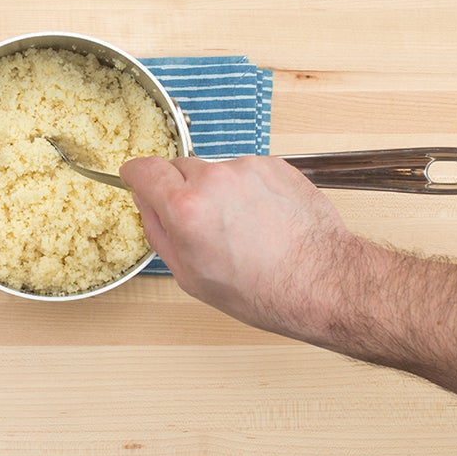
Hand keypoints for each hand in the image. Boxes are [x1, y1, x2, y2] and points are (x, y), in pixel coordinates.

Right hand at [119, 155, 360, 341]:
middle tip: (200, 221)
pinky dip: (247, 190)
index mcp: (186, 208)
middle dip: (181, 190)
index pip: (145, 169)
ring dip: (218, 191)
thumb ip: (159, 232)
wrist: (320, 282)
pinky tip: (262, 219)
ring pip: (214, 171)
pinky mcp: (274, 165)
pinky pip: (246, 172)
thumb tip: (147, 204)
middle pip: (179, 168)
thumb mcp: (189, 275)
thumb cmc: (259, 290)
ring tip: (241, 227)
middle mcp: (214, 180)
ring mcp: (246, 169)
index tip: (136, 178)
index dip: (136, 174)